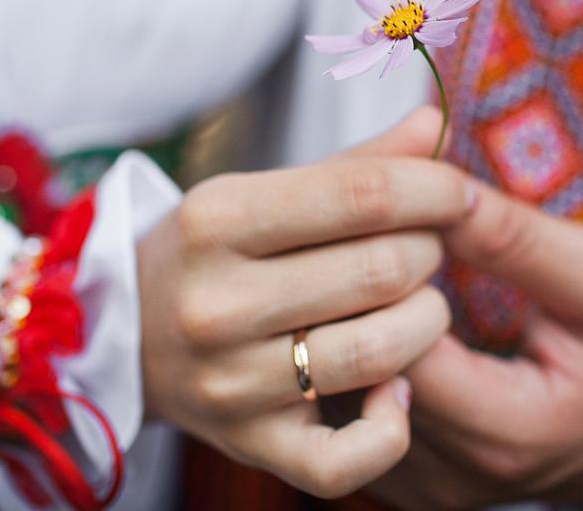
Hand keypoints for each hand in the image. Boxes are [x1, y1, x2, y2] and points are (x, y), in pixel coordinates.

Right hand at [136, 107, 475, 498]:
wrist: (125, 331)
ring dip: (427, 321)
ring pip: (379, 352)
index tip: (457, 192)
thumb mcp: (262, 191)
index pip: (362, 195)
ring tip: (418, 302)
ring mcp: (229, 382)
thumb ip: (355, 164)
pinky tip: (397, 388)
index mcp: (216, 219)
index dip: (432, 189)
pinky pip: (348, 458)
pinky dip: (393, 424)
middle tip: (425, 247)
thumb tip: (434, 125)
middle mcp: (215, 303)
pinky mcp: (247, 445)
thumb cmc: (214, 250)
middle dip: (429, 251)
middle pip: (381, 271)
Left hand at [370, 183, 582, 509]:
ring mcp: (417, 484)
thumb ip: (519, 242)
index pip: (390, 344)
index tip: (402, 210)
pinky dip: (347, 341)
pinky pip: (344, 405)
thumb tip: (438, 191)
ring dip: (339, 307)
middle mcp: (445, 474)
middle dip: (347, 278)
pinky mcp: (400, 477)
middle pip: (345, 367)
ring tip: (361, 239)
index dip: (382, 266)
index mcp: (502, 432)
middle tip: (360, 207)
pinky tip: (369, 291)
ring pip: (331, 386)